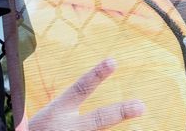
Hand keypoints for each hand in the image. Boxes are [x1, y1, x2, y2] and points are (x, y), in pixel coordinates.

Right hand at [28, 59, 143, 130]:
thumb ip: (65, 115)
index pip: (79, 90)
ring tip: (140, 129)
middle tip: (140, 106)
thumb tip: (87, 112)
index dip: (96, 75)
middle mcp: (67, 127)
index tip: (113, 61)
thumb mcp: (44, 120)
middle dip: (119, 112)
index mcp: (57, 113)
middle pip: (97, 120)